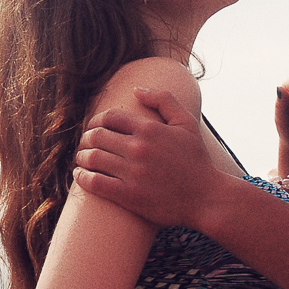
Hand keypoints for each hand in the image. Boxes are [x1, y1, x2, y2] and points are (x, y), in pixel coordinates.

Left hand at [71, 87, 218, 228]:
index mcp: (150, 129)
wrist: (207, 198)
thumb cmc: (196, 161)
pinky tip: (80, 175)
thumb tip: (136, 89)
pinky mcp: (129, 196)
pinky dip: (82, 177)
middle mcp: (139, 148)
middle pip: (96, 136)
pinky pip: (95, 182)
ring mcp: (133, 173)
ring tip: (81, 160)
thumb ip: (164, 100)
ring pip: (92, 158)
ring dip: (81, 157)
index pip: (109, 117)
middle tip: (85, 145)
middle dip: (85, 139)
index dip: (95, 121)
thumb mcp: (186, 124)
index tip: (93, 129)